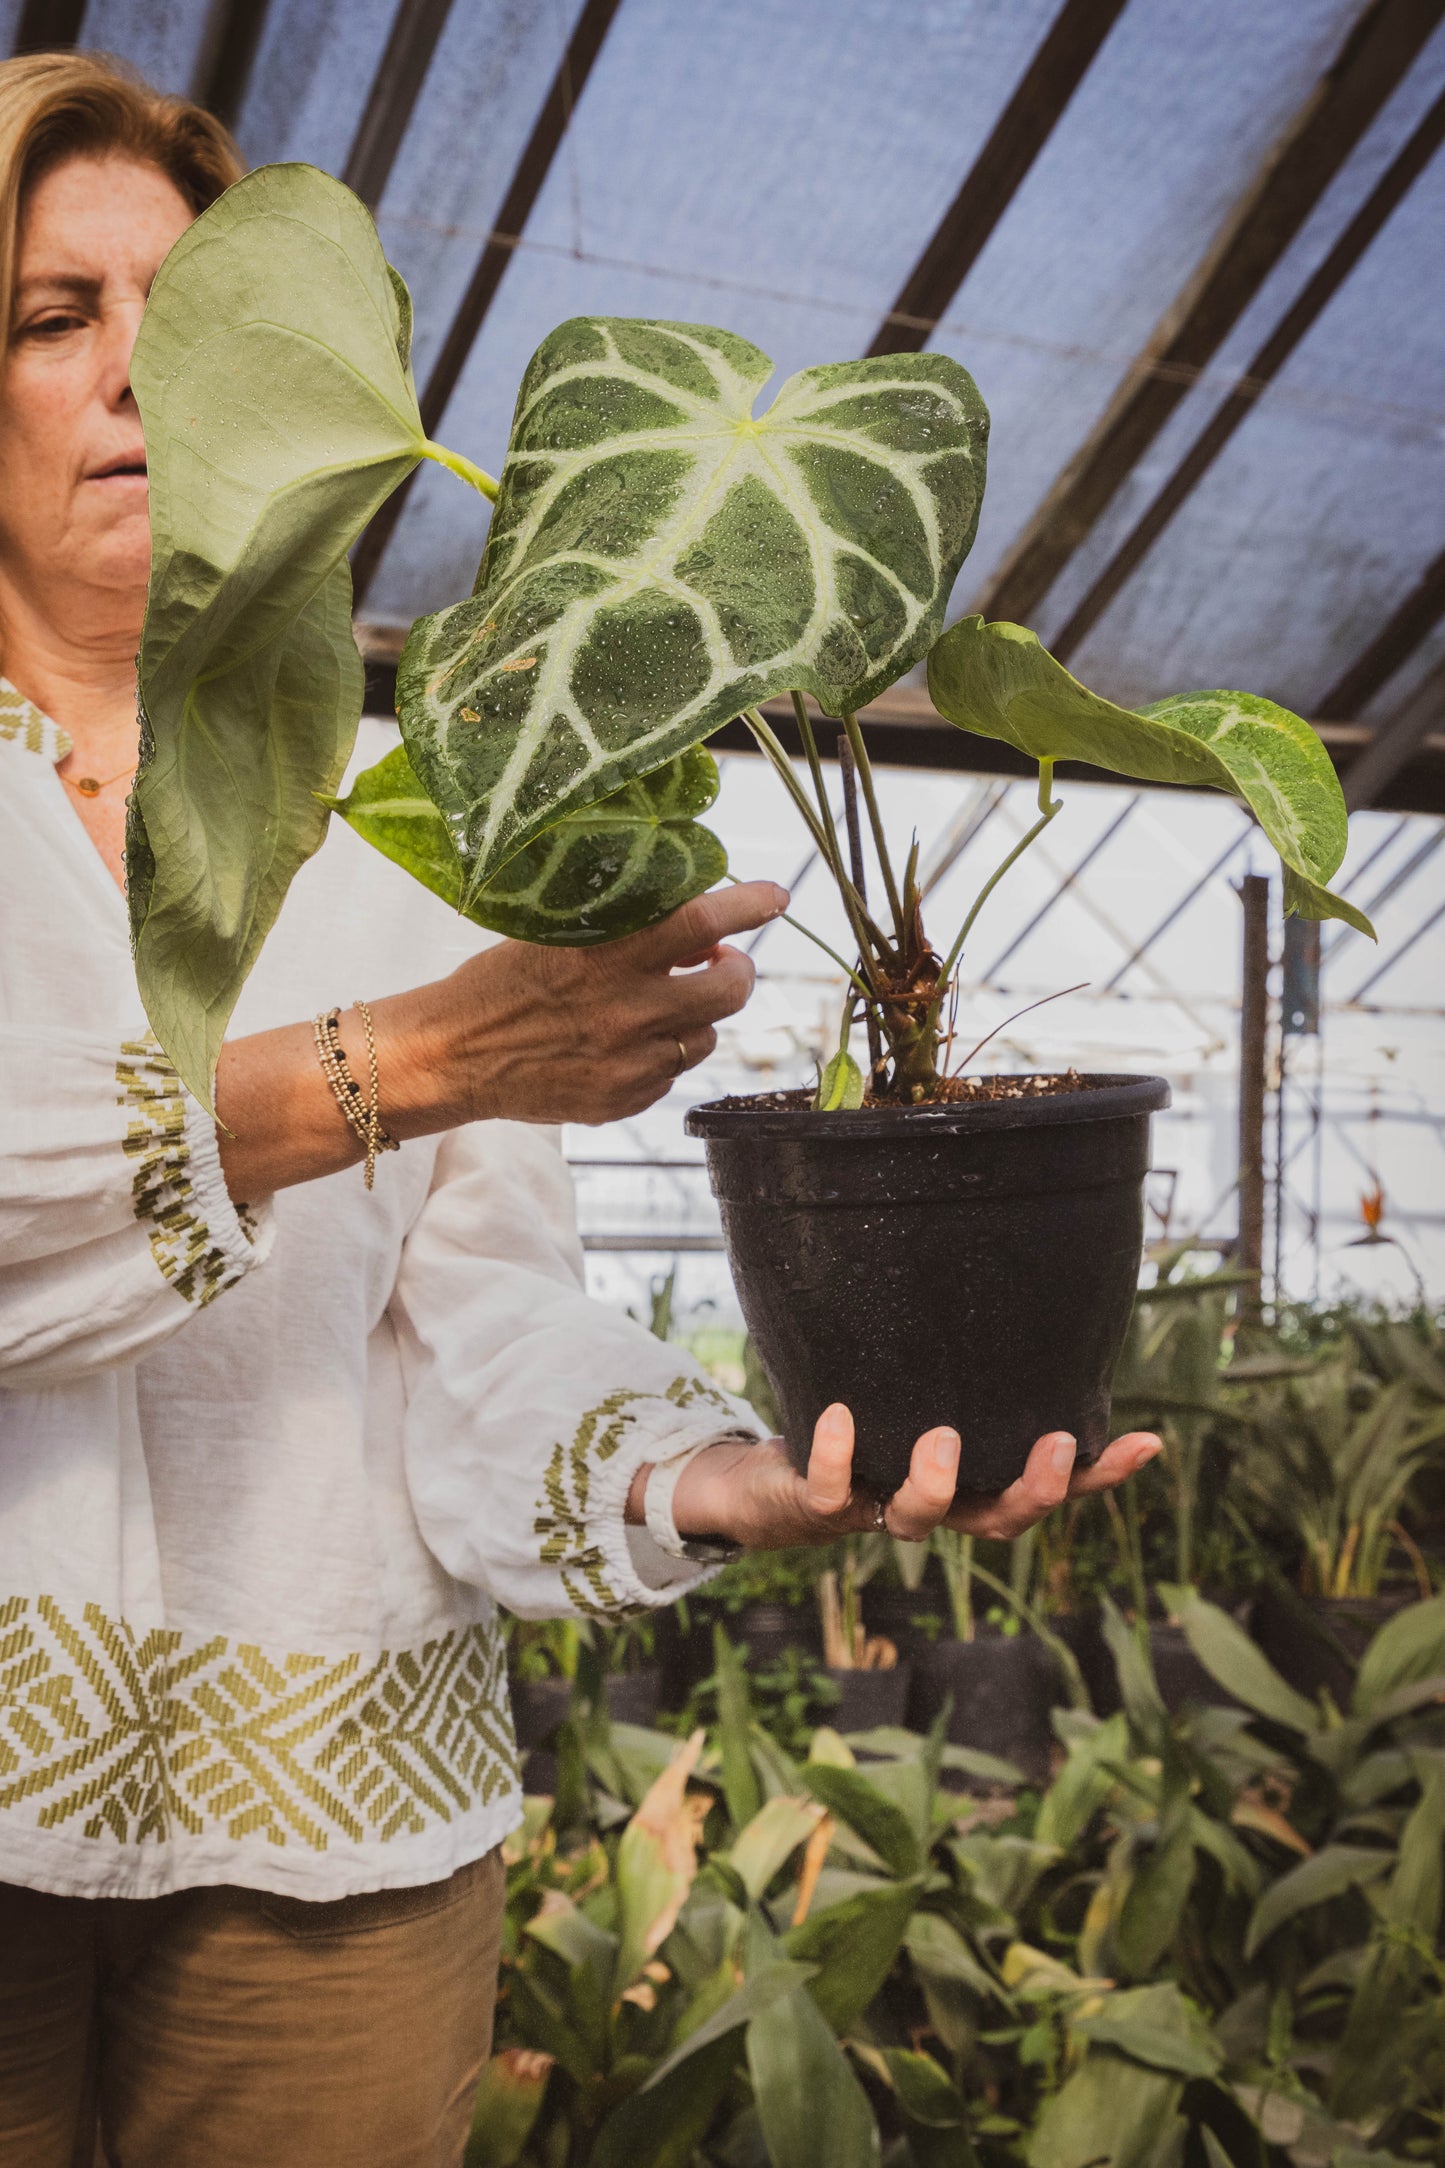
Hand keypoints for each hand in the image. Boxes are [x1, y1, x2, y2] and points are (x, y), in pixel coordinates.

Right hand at [397, 880, 787, 1127]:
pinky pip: (672, 1074)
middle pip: (729, 989)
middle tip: (719, 960)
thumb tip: (698, 932)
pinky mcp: (621, 1102)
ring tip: (662, 1006)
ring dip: (698, 1017)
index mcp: (604, 959)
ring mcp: (627, 1065)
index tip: (775, 896)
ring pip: (708, 1037)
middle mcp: (625, 1013)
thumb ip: (626, 931)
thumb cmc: (498, 985)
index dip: (749, 906)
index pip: (700, 922)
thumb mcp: (556, 938)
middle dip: (737, 969)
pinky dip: (664, 1055)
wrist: (451, 1056)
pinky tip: (627, 1043)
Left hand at [663, 1404, 1161, 1550]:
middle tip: (1055, 1446)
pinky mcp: (819, 1505)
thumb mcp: (917, 1396)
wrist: (768, 1483)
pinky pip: (833, 1491)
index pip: (1045, 1490)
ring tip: (944, 1437)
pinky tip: (844, 1413)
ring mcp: (877, 1510)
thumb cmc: (860, 1430)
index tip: (1146, 1442)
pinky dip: (839, 1456)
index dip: (1097, 1477)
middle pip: (997, 1523)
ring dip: (936, 1484)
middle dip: (1033, 1491)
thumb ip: (963, 1372)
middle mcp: (933, 1507)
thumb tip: (1020, 1300)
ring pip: (918, 1519)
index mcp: (968, 1485)